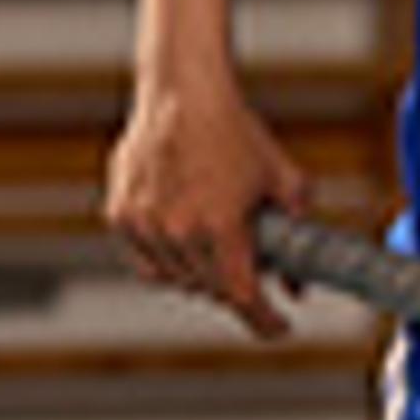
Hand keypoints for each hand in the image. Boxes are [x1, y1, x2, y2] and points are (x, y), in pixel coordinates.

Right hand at [102, 84, 306, 341]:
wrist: (183, 91)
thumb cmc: (232, 129)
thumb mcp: (283, 177)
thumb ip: (299, 228)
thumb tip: (299, 280)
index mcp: (219, 224)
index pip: (242, 294)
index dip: (264, 320)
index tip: (278, 328)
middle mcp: (177, 230)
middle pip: (209, 289)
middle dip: (235, 288)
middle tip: (251, 272)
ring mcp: (144, 224)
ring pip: (174, 279)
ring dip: (198, 275)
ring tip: (214, 247)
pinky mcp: (120, 214)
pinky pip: (144, 260)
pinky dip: (165, 260)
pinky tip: (182, 240)